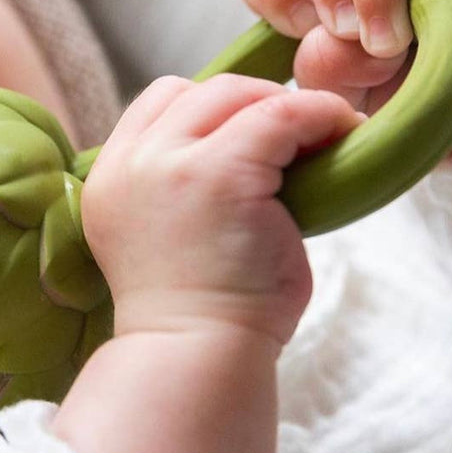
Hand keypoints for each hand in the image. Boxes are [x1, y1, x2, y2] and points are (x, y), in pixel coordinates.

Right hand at [52, 74, 359, 452]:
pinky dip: (320, 116)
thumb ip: (181, 187)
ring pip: (233, 94)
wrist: (196, 361)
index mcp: (109, 180)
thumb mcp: (166, 236)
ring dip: (282, 107)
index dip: (206, 109)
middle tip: (294, 134)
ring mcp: (169, 165)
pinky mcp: (222, 174)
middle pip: (192, 91)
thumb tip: (247, 147)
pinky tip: (342, 135)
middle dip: (248, 103)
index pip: (154, 105)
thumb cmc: (199, 313)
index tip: (248, 134)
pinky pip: (281, 115)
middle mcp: (130, 165)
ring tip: (320, 136)